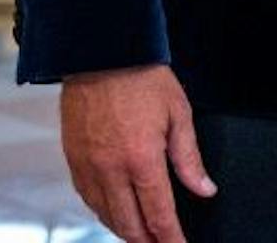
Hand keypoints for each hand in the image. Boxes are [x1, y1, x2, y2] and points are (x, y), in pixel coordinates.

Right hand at [60, 63, 214, 241]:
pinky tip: (116, 210)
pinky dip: (104, 211)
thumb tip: (204, 189)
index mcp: (141, 158)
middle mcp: (111, 169)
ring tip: (142, 233)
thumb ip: (190, 158)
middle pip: (129, 224)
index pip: (159, 214)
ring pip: (106, 216)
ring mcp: (88, 166)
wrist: (101, 53)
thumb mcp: (178, 114)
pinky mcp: (72, 159)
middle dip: (148, 241)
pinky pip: (88, 198)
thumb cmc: (142, 78)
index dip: (170, 238)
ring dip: (125, 229)